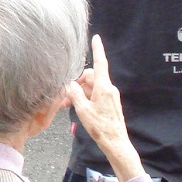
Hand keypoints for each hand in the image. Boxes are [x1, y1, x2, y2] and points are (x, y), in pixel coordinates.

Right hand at [66, 35, 143, 181]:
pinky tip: (75, 107)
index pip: (100, 63)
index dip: (97, 49)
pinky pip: (94, 95)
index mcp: (104, 87)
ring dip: (79, 92)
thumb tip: (69, 83)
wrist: (116, 143)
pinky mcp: (109, 103)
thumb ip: (74, 93)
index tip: (96, 37)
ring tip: (67, 105)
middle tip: (65, 94)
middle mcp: (108, 89)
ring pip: (90, 87)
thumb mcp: (82, 109)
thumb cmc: (100, 127)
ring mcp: (109, 96)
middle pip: (90, 76)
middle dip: (77, 81)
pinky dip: (84, 98)